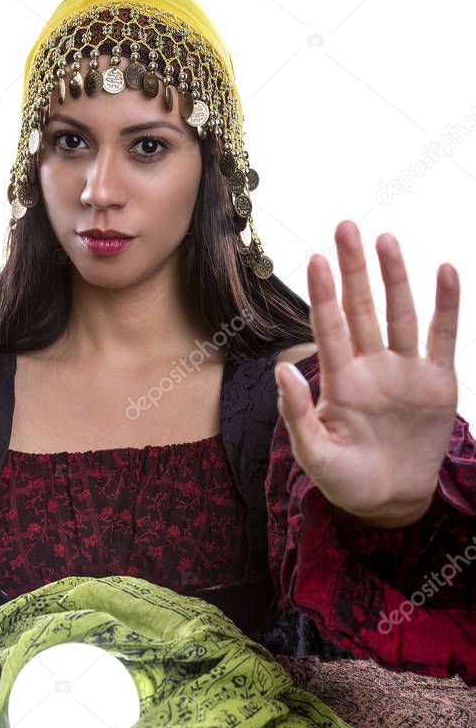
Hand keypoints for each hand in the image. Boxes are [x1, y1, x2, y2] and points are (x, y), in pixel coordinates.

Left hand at [274, 220, 458, 527]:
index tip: (316, 258)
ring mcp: (405, 371)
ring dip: (395, 277)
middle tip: (346, 227)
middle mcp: (371, 366)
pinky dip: (445, 305)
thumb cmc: (345, 479)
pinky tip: (444, 270)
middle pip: (361, 308)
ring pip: (399, 314)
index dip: (323, 294)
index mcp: (339, 380)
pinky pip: (442, 336)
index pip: (329, 327)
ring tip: (386, 240)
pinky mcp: (437, 382)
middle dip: (353, 269)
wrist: (389, 501)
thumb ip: (296, 414)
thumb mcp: (314, 454)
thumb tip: (281, 369)